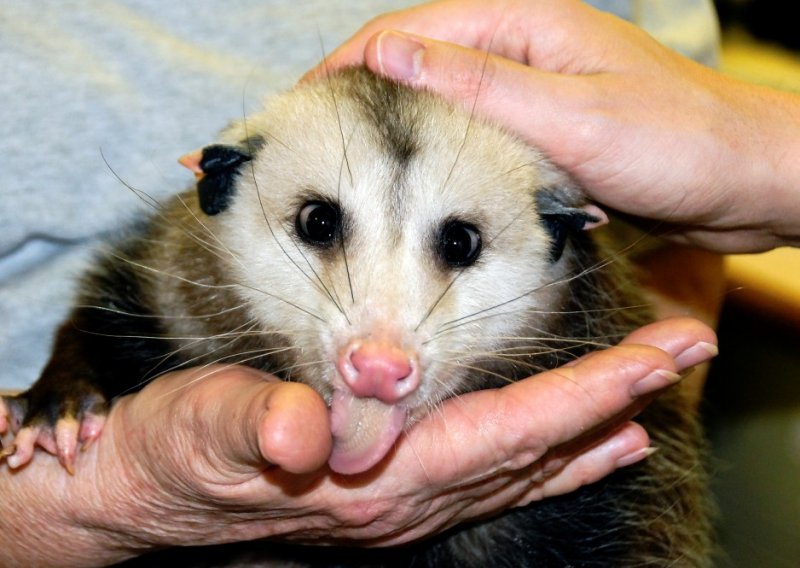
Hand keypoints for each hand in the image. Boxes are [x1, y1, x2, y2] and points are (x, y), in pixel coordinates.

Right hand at [0, 317, 715, 566]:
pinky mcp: (396, 494)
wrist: (147, 491)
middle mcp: (406, 502)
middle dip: (616, 403)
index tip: (649, 365)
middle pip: (535, 451)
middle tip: (686, 354)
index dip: (580, 401)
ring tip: (653, 402)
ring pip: (524, 469)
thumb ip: (256, 427)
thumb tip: (302, 435)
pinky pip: (493, 478)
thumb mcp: (202, 427)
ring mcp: (406, 505)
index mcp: (374, 479)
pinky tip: (580, 447)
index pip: (501, 435)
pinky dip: (548, 460)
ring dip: (594, 432)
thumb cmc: (175, 448)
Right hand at [310, 0, 799, 251]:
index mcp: (526, 27)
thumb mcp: (570, 116)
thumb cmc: (680, 143)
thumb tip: (388, 50)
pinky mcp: (548, 136)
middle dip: (364, 100)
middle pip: (421, 65)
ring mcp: (536, 96)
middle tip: (316, 145)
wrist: (751, 183)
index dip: (349, 62)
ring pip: (448, 109)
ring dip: (401, 135)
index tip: (301, 104)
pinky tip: (421, 190)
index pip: (412, 30)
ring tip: (353, 173)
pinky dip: (444, 161)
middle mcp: (524, 54)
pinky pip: (480, 141)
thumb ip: (478, 85)